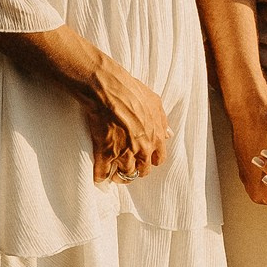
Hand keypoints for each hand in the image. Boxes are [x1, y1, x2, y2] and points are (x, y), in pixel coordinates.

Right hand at [79, 53, 169, 181]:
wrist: (108, 89)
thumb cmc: (132, 92)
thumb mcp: (155, 103)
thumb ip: (162, 121)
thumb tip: (168, 134)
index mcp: (155, 138)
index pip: (158, 159)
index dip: (150, 160)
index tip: (144, 158)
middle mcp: (142, 149)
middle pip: (142, 170)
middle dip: (136, 169)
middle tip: (128, 166)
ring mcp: (124, 153)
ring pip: (125, 174)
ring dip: (119, 176)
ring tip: (113, 174)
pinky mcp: (105, 154)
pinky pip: (102, 174)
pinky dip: (100, 177)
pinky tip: (98, 178)